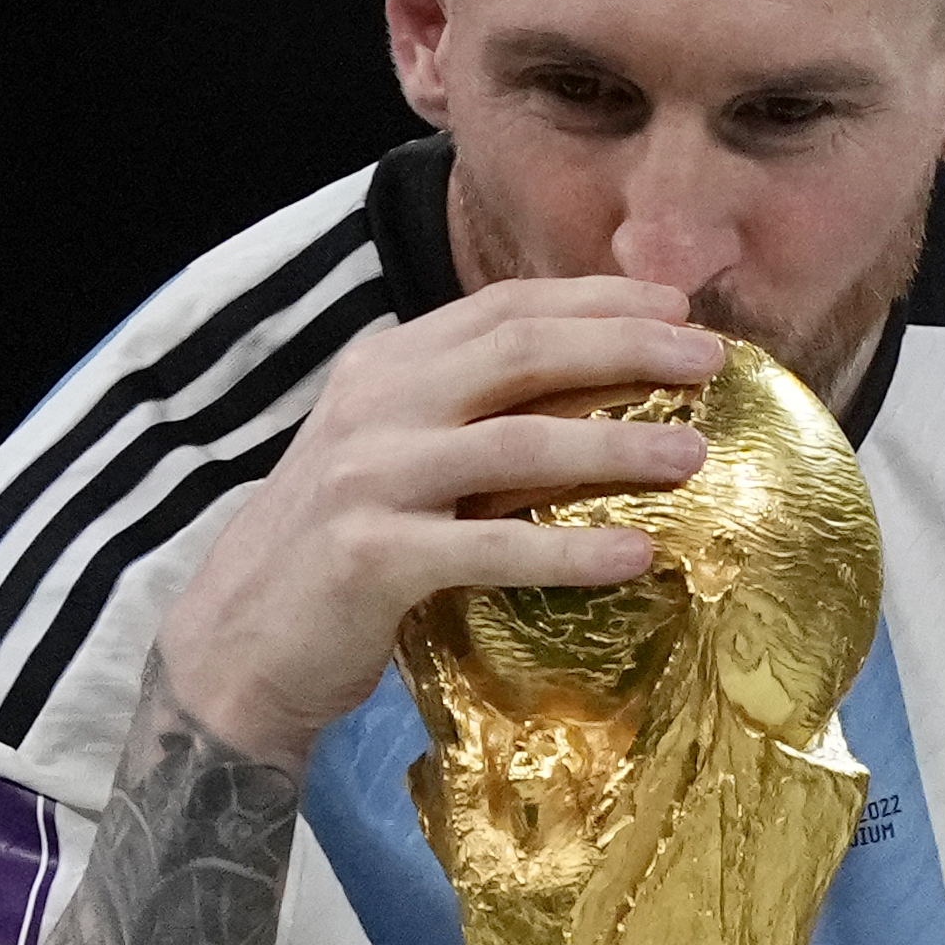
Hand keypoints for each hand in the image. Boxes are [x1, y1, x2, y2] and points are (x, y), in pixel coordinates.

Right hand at [155, 276, 720, 767]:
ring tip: (693, 455)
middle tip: (711, 360)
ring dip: (615, 445)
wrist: (234, 643)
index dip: (596, 301)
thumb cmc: (336, 548)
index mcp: (385, 367)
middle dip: (625, 348)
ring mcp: (370, 478)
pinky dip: (569, 550)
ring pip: (516, 444)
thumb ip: (467, 413)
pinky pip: (491, 548)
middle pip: (519, 353)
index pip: (503, 308)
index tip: (676, 310)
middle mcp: (376, 406)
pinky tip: (636, 556)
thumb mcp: (393, 455)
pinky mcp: (372, 557)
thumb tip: (596, 389)